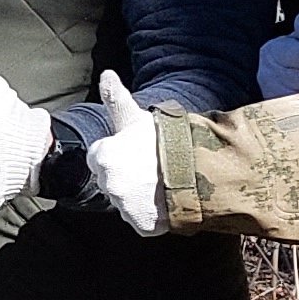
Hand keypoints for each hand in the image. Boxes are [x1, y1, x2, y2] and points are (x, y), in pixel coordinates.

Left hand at [49, 71, 162, 234]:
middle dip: (126, 176)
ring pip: (125, 202)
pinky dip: (150, 215)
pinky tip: (163, 199)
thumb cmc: (164, 139)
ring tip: (159, 182)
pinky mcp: (141, 224)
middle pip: (111, 182)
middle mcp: (109, 184)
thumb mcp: (136, 117)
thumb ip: (115, 98)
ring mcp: (125, 206)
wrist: (198, 165)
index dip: (118, 154)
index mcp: (103, 157)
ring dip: (137, 196)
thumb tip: (106, 74)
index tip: (136, 152)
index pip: (100, 159)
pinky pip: (140, 221)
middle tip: (148, 167)